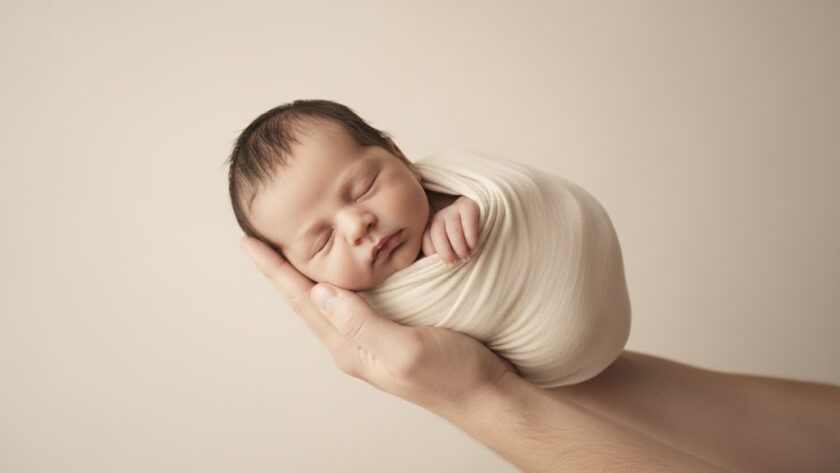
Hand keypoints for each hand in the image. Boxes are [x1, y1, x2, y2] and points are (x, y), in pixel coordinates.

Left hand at [239, 236, 514, 415]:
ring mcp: (371, 337)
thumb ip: (362, 323)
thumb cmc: (451, 375)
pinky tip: (342, 268)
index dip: (275, 270)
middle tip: (259, 239)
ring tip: (288, 250)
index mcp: (349, 346)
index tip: (250, 243)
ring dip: (305, 272)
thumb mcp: (405, 349)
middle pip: (307, 298)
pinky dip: (339, 276)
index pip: (302, 300)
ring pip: (328, 297)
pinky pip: (354, 298)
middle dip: (282, 269)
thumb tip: (321, 291)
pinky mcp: (391, 329)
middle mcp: (353, 342)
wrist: (486, 394)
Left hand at [422, 196, 479, 266]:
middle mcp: (439, 217)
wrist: (480, 220)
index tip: (445, 264)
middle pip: (437, 234)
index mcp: (430, 227)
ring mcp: (453, 210)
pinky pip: (469, 224)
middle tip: (454, 263)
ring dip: (460, 248)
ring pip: (454, 231)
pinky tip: (474, 247)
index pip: (426, 240)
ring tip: (466, 257)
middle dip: (446, 252)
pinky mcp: (469, 207)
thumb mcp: (446, 248)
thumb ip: (437, 256)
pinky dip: (471, 239)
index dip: (433, 255)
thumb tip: (428, 268)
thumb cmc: (460, 242)